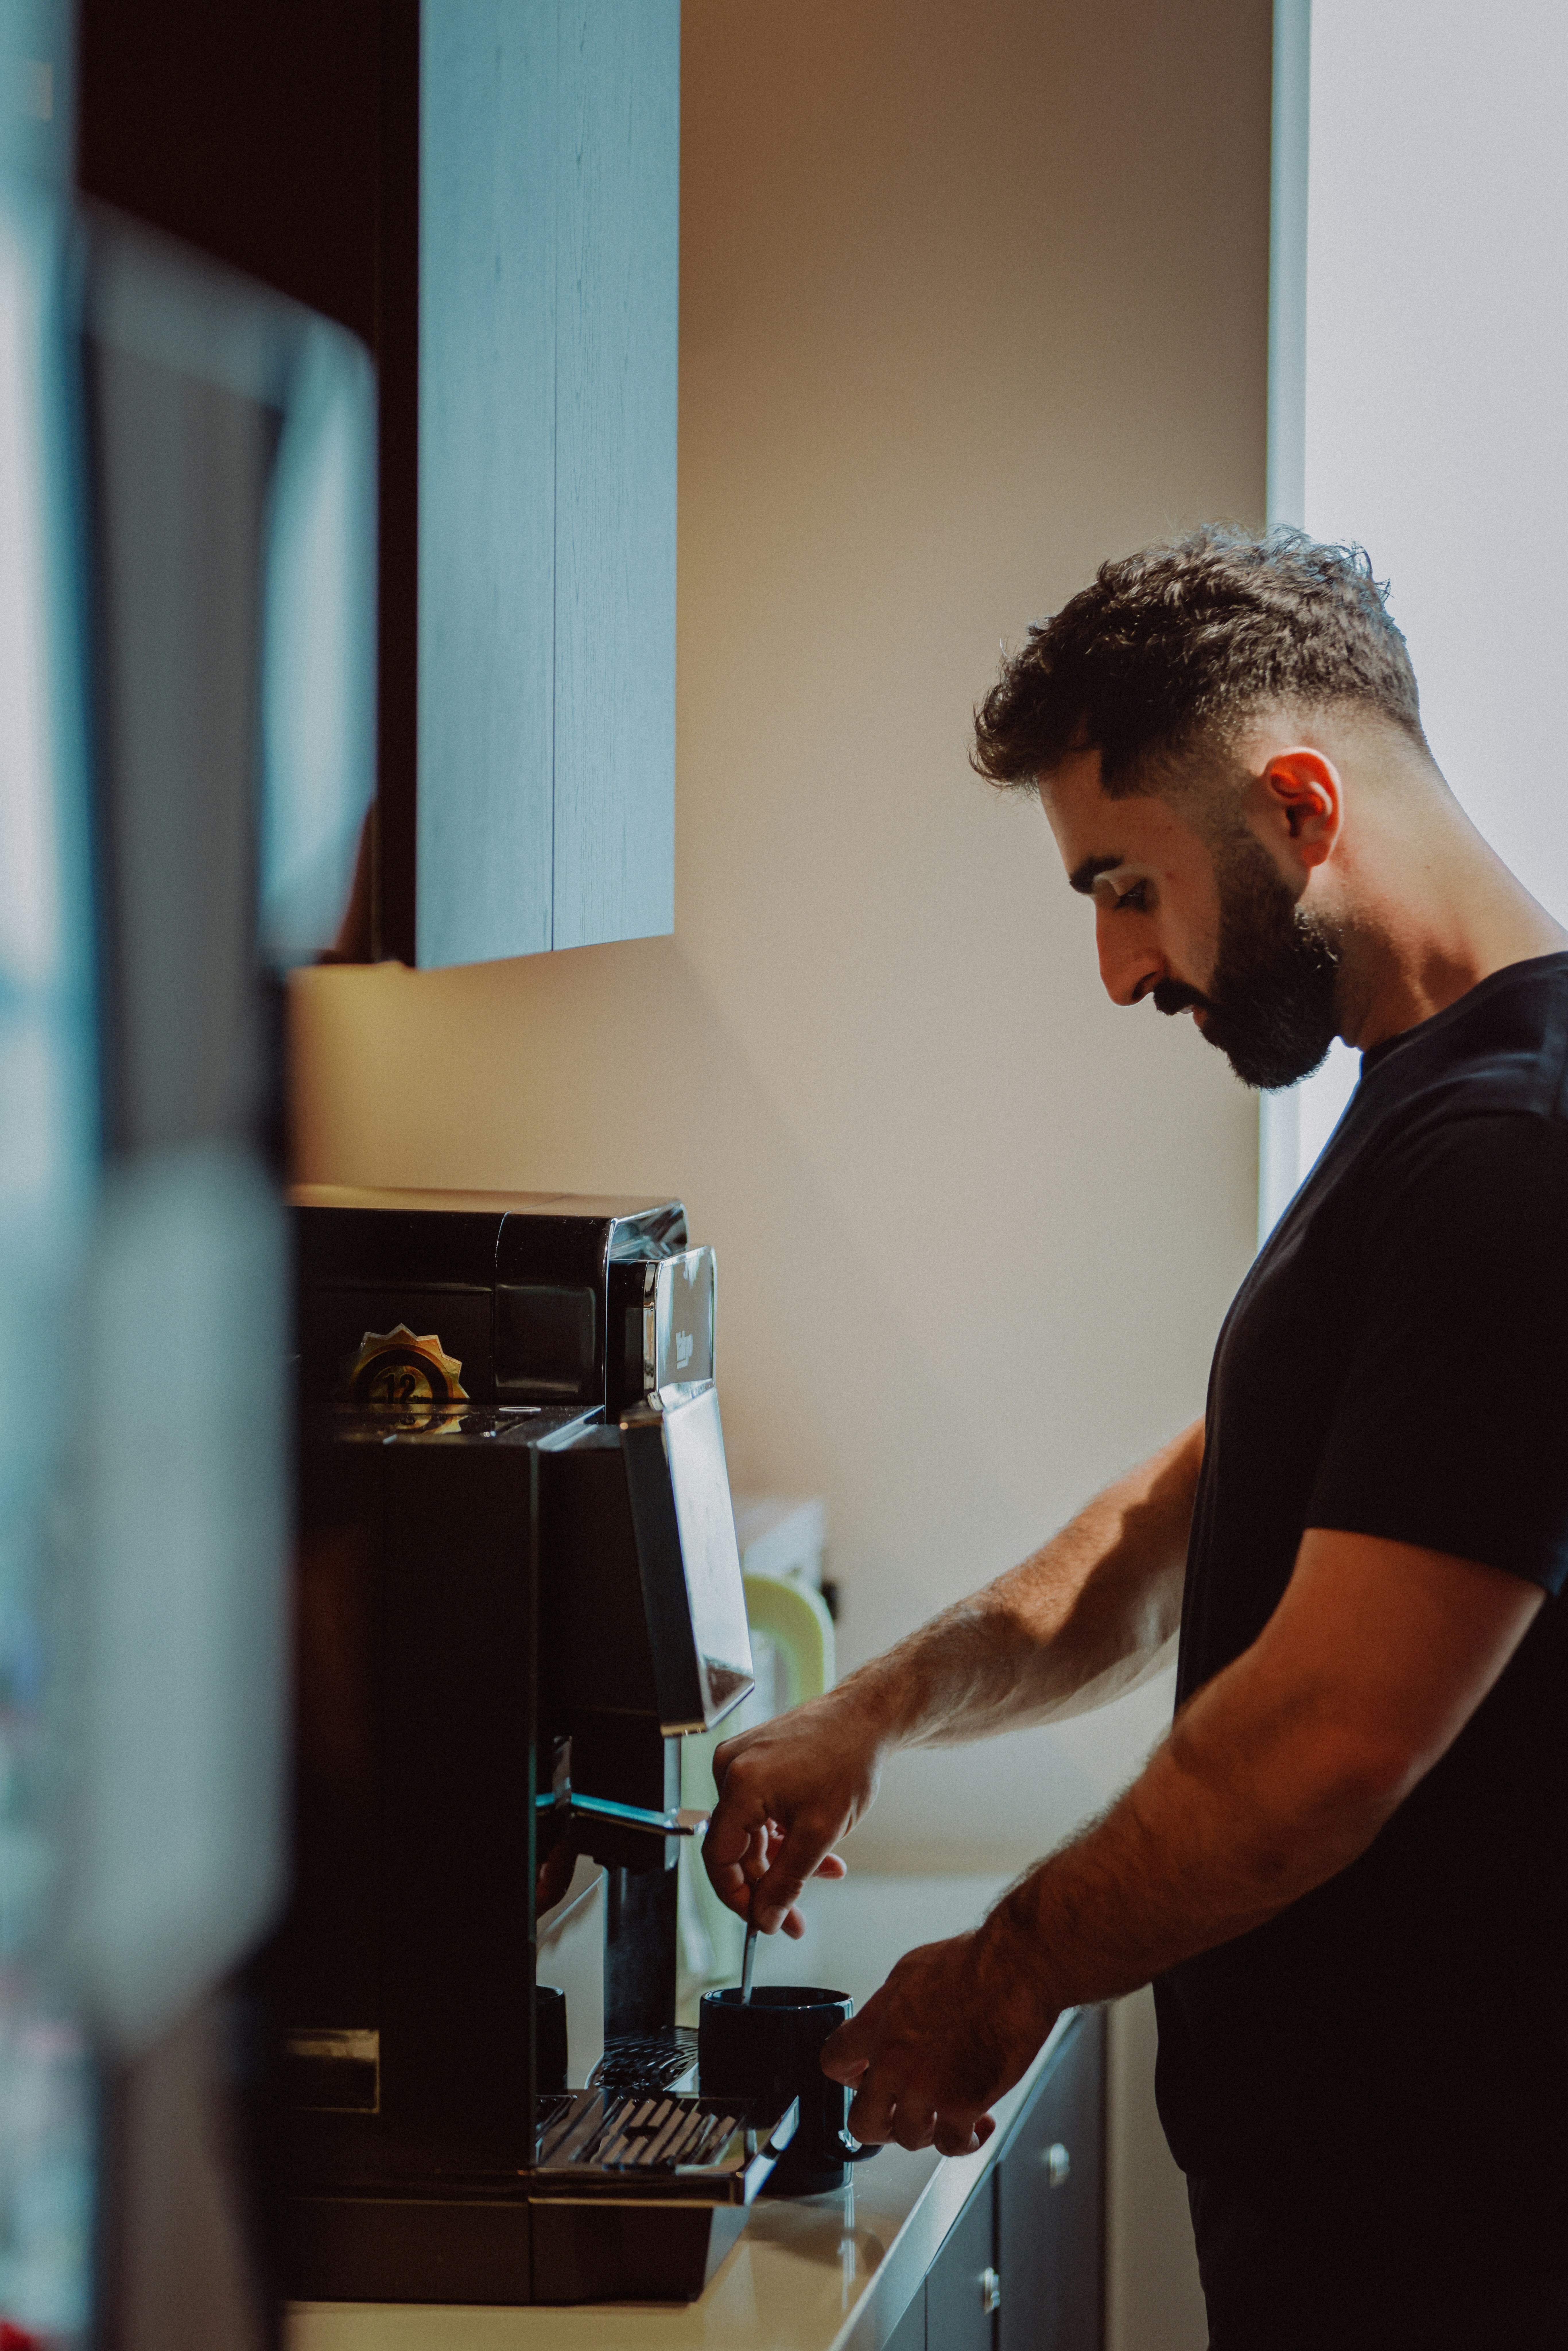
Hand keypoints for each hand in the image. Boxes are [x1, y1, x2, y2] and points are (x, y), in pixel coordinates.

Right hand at [704, 1690, 886, 1935]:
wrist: (867, 1717)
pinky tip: (819, 1850)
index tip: (763, 1921)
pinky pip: (761, 1811)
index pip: (719, 1859)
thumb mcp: (819, 1833)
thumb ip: (786, 1882)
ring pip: (753, 1833)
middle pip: (737, 1848)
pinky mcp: (756, 1760)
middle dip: (770, 1885)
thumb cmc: (848, 1758)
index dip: (738, 1898)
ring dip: (785, 1861)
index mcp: (740, 1785)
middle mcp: (731, 1770)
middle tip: (795, 1917)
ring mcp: (742, 1762)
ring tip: (826, 1873)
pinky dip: (787, 1834)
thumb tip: (765, 1919)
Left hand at [820, 1916, 1057, 2157]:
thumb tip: (885, 2027)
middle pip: (863, 2121)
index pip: (834, 2062)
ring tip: (947, 2119)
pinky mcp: (963, 2104)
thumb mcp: (911, 1971)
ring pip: (908, 2138)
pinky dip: (965, 2142)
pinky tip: (978, 2127)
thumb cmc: (973, 1961)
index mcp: (878, 2024)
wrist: (1014, 1966)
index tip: (863, 2078)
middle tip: (901, 2116)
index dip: (849, 2076)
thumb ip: (890, 2008)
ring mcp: (926, 2087)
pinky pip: (952, 2145)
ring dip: (929, 2132)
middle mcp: (894, 2061)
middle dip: (882, 2124)